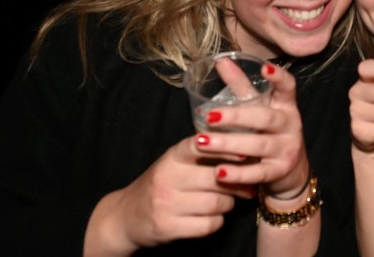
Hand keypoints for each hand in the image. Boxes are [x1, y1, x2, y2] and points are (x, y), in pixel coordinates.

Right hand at [85, 135, 241, 254]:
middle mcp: (167, 178)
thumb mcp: (175, 163)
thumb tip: (245, 152)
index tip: (245, 153)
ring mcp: (166, 204)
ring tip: (227, 201)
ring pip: (217, 203)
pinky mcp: (168, 227)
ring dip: (228, 203)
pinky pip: (208, 224)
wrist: (126, 216)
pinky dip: (217, 221)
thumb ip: (202, 155)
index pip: (199, 145)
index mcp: (171, 157)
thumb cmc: (161, 185)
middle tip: (246, 185)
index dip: (224, 148)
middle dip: (237, 183)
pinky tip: (212, 217)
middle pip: (217, 178)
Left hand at [192, 61, 310, 198]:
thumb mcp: (258, 108)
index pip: (288, 88)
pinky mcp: (280, 171)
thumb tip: (220, 60)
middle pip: (265, 118)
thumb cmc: (268, 132)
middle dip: (237, 117)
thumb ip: (240, 85)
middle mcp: (290, 126)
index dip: (279, 77)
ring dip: (229, 144)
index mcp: (286, 106)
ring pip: (259, 145)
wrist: (290, 172)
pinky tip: (218, 172)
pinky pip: (258, 173)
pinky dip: (238, 174)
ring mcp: (287, 149)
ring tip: (203, 142)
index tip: (264, 68)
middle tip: (209, 115)